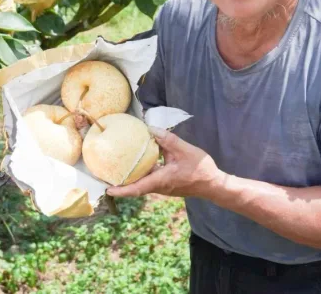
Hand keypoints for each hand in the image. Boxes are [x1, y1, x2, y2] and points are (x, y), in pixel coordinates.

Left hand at [105, 126, 224, 199]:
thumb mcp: (184, 150)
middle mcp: (159, 187)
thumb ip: (167, 140)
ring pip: (143, 183)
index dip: (121, 190)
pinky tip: (142, 161)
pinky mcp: (168, 184)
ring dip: (131, 178)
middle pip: (136, 187)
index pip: (137, 188)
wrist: (214, 184)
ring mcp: (163, 187)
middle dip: (121, 184)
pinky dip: (143, 172)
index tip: (107, 190)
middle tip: (106, 176)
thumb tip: (151, 129)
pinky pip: (151, 179)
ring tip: (119, 167)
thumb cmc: (200, 169)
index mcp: (161, 180)